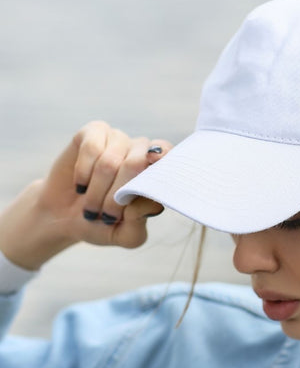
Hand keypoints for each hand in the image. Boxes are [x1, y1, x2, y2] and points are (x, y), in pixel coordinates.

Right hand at [0, 121, 171, 269]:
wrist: (64, 218)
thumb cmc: (102, 224)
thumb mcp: (125, 235)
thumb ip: (140, 223)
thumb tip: (152, 203)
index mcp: (155, 171)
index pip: (168, 155)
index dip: (163, 156)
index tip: (155, 161)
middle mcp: (141, 151)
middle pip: (136, 163)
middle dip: (116, 195)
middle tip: (105, 215)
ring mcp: (118, 139)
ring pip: (110, 161)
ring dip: (97, 190)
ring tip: (91, 206)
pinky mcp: (94, 133)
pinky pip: (92, 148)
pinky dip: (83, 171)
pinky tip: (80, 184)